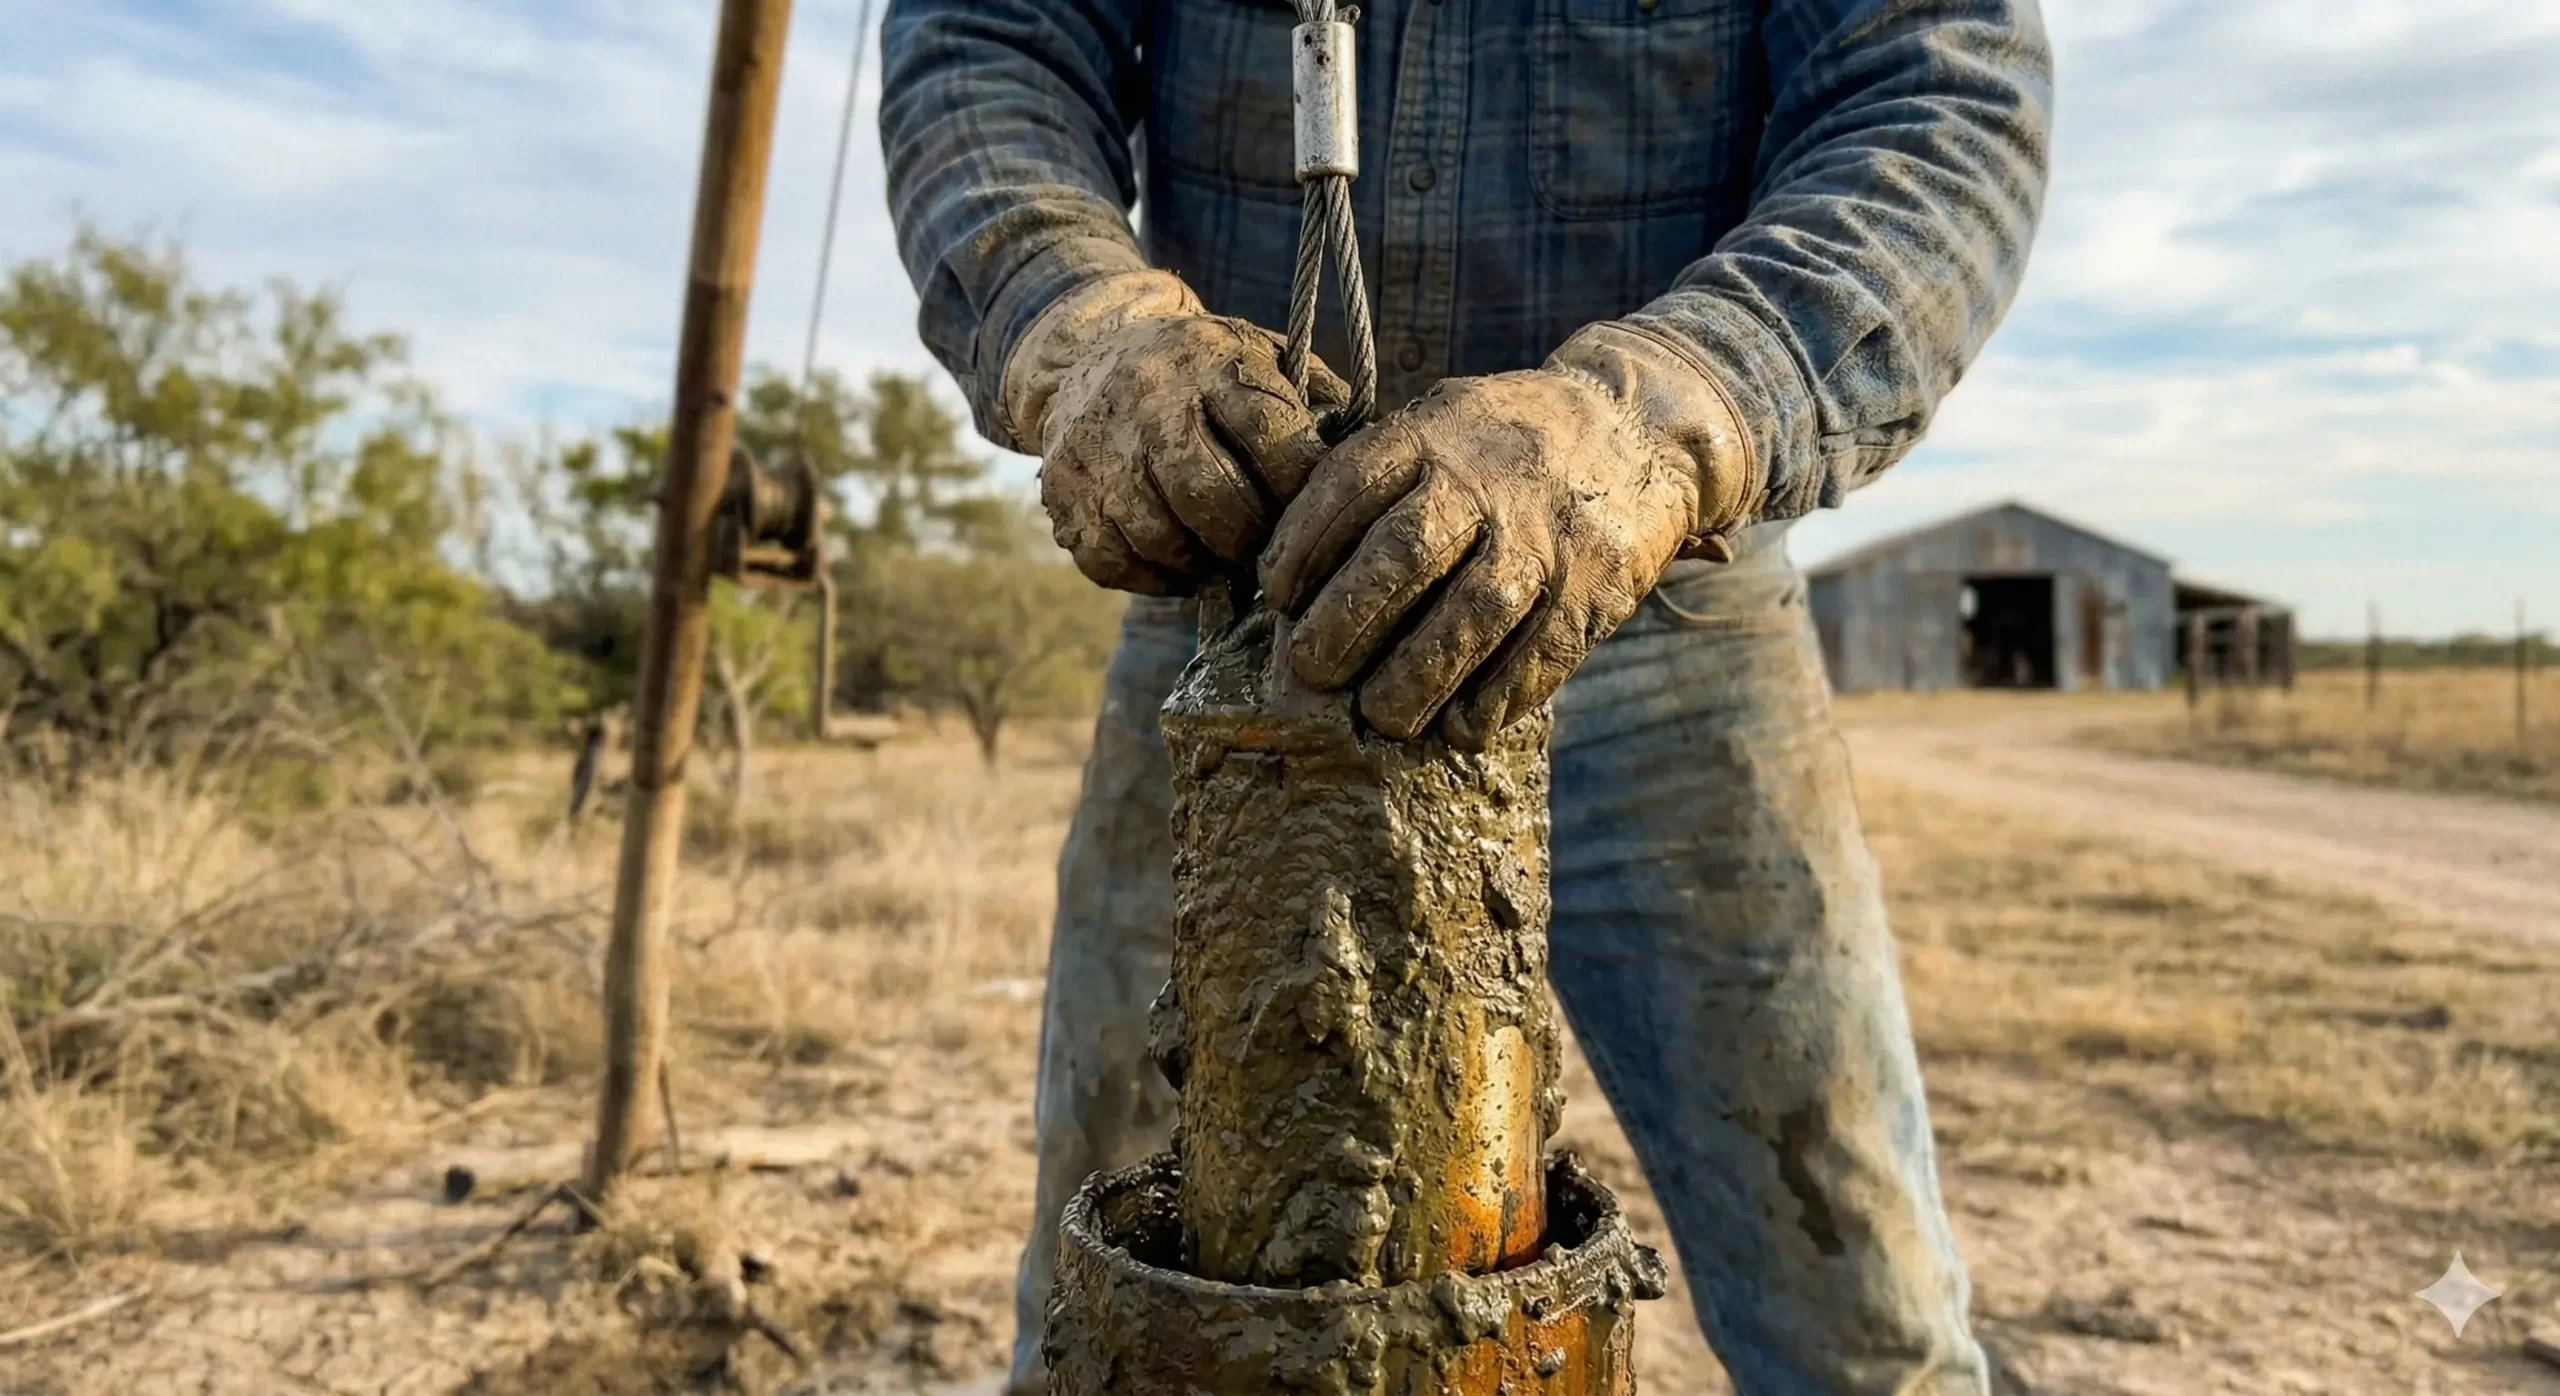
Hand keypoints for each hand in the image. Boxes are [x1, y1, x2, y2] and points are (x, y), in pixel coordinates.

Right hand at [1007, 272, 1345, 594]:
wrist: (1087, 354)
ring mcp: (1100, 452)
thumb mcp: (1260, 356)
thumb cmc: (1204, 373)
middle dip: (1252, 538)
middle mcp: (1150, 404)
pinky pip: (1118, 563)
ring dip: (1205, 564)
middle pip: (1211, 496)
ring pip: (1163, 537)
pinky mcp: (1064, 496)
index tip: (1317, 512)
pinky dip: (1157, 578)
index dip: (1301, 487)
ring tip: (1225, 557)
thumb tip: (1366, 463)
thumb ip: (1317, 400)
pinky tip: (1179, 561)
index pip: (1270, 436)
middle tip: (1270, 553)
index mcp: (1212, 365)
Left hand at [1259, 325, 1752, 745]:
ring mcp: (1544, 537)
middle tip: (1313, 671)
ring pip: (1470, 615)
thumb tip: (1291, 571)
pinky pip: (1538, 656)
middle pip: (1403, 555)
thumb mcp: (1442, 421)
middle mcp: (1487, 481)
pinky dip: (1494, 699)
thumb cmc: (1507, 444)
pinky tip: (1459, 724)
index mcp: (1434, 433)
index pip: (1351, 485)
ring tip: (1382, 715)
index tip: (1277, 597)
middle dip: (1346, 622)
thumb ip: (1381, 478)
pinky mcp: (1593, 588)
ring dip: (1416, 677)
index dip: (1302, 545)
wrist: (1640, 431)